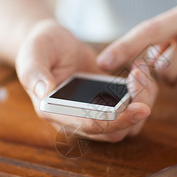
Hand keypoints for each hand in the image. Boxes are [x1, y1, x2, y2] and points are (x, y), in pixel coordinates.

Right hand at [16, 20, 157, 141]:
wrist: (55, 43)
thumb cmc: (41, 47)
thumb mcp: (33, 54)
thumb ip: (35, 73)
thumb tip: (45, 92)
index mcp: (55, 112)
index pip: (89, 127)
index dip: (116, 121)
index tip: (140, 108)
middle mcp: (76, 120)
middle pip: (114, 132)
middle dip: (134, 110)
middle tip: (140, 77)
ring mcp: (95, 114)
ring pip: (127, 125)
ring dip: (141, 101)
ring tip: (139, 71)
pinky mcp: (109, 104)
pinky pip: (131, 109)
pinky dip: (142, 94)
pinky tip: (138, 70)